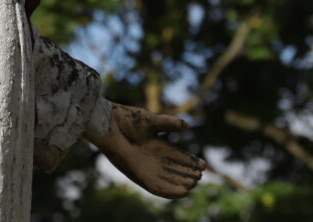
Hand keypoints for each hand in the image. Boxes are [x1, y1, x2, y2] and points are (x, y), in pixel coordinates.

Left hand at [86, 103, 205, 199]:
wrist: (108, 124)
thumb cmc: (127, 119)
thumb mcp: (152, 121)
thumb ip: (169, 124)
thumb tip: (186, 125)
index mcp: (157, 146)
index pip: (178, 157)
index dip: (190, 162)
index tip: (204, 165)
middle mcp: (152, 159)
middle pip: (174, 170)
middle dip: (187, 174)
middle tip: (200, 176)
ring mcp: (145, 167)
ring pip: (166, 180)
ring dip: (180, 184)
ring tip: (193, 185)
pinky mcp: (137, 174)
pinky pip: (155, 187)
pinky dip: (168, 191)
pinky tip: (181, 192)